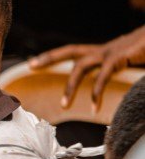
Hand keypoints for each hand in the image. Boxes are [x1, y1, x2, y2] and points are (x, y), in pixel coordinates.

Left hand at [29, 26, 144, 110]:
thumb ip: (113, 72)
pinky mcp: (120, 57)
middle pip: (71, 50)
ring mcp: (111, 52)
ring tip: (64, 106)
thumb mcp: (128, 62)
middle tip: (31, 65)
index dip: (53, 55)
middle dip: (50, 58)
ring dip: (71, 86)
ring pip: (82, 66)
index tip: (33, 62)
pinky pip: (103, 76)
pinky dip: (97, 92)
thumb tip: (102, 84)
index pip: (73, 51)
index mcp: (102, 52)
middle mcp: (103, 49)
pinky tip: (94, 108)